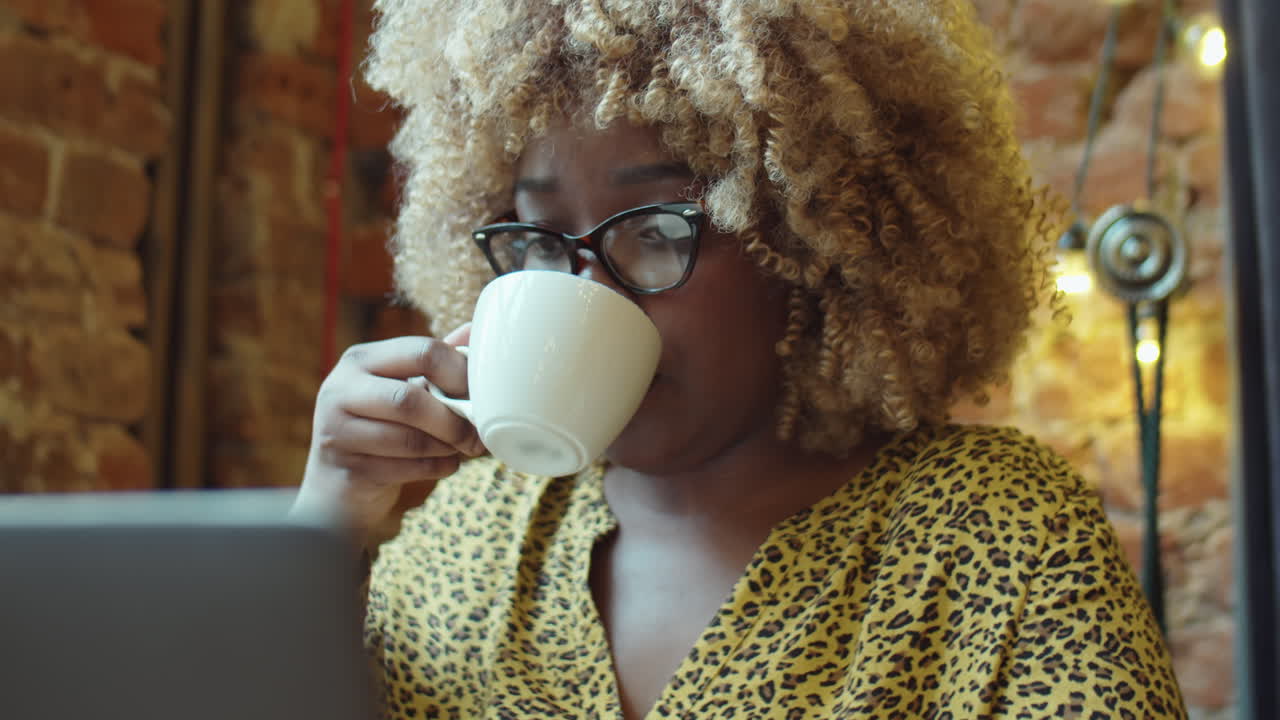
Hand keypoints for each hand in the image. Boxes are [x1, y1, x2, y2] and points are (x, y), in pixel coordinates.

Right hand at [294, 324, 483, 540]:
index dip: (460, 374)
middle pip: (410, 400)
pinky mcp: (345, 468)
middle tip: (476, 435)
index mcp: (361, 359)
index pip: (422, 352)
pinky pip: (404, 468)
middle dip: (453, 421)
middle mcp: (341, 389)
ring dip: (446, 447)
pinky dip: (436, 468)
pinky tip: (445, 465)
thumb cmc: (383, 426)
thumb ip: (435, 361)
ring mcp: (336, 430)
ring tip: (461, 449)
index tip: (481, 394)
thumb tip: (476, 330)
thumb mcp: (405, 386)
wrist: (341, 482)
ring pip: (408, 439)